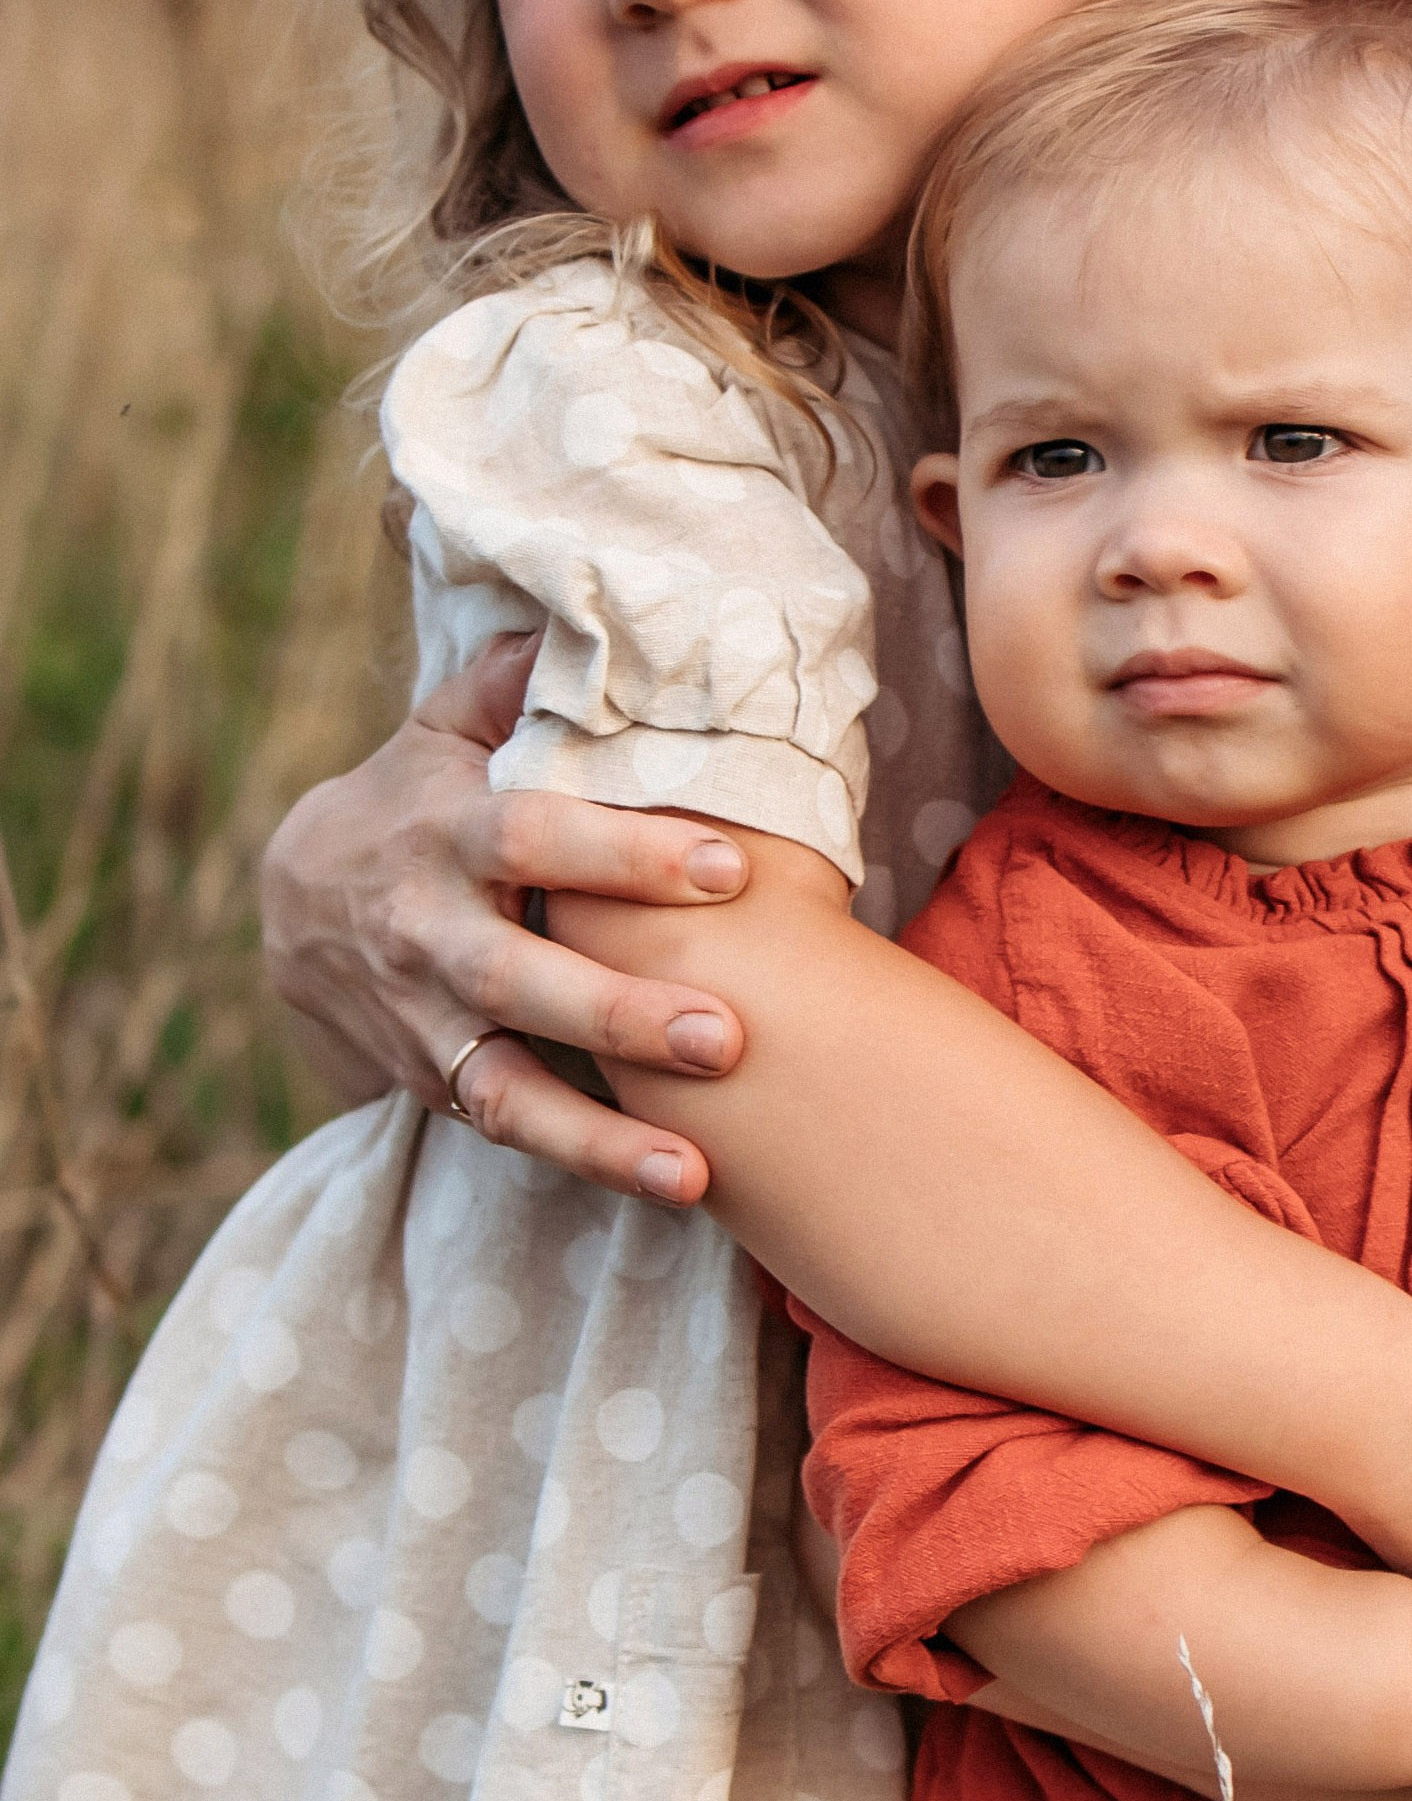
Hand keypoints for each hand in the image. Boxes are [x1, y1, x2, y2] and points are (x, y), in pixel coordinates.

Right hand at [259, 635, 754, 1200]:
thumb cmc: (416, 796)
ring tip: (696, 1169)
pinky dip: (586, 1161)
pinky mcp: (432, 1084)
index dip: (626, 857)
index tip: (728, 868)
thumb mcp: (447, 729)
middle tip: (727, 1038)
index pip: (537, 838)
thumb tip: (596, 615)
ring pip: (507, 1086)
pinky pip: (507, 1129)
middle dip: (622, 1013)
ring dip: (602, 1135)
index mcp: (449, 831)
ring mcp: (425, 1021)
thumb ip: (520, 682)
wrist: (294, 902)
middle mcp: (428, 934)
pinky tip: (677, 1185)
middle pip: (522, 979)